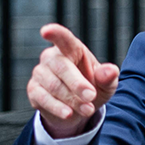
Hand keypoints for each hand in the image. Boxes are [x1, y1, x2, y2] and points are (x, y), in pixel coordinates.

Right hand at [27, 24, 118, 138]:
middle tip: (91, 96)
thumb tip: (111, 70)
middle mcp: (52, 57)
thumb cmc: (94, 87)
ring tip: (88, 109)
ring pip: (53, 85)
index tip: (46, 31)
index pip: (63, 38)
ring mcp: (40, 73)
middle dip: (78, 84)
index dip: (55, 33)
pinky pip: (43, 98)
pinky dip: (58, 107)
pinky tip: (69, 114)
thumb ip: (109, 77)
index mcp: (72, 49)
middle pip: (61, 67)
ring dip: (72, 100)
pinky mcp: (33, 90)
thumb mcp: (107, 84)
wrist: (80, 108)